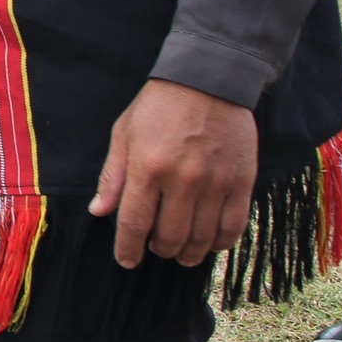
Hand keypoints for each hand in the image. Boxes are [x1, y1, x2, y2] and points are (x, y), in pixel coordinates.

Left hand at [89, 78, 255, 268]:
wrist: (208, 80)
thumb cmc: (158, 106)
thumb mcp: (124, 133)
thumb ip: (113, 176)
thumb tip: (99, 212)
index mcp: (147, 166)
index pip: (135, 223)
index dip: (128, 249)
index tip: (126, 261)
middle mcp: (182, 180)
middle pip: (170, 237)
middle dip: (159, 251)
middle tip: (155, 249)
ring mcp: (215, 183)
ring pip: (201, 239)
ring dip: (188, 254)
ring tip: (180, 252)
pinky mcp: (242, 183)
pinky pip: (232, 228)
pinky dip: (219, 243)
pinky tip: (208, 242)